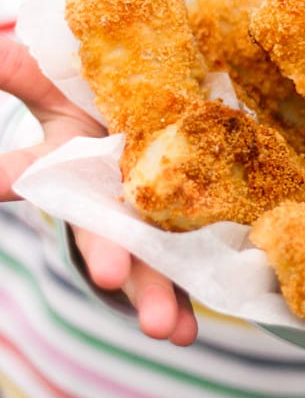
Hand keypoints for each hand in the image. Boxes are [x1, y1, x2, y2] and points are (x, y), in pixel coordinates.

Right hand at [0, 35, 197, 344]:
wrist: (146, 104)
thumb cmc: (89, 94)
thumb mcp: (51, 76)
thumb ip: (14, 68)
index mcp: (63, 163)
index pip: (26, 168)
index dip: (5, 176)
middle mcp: (99, 198)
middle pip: (96, 230)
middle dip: (104, 254)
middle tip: (108, 276)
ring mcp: (142, 215)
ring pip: (145, 258)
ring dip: (154, 294)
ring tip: (166, 329)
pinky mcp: (183, 220)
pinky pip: (188, 259)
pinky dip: (192, 293)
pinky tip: (192, 330)